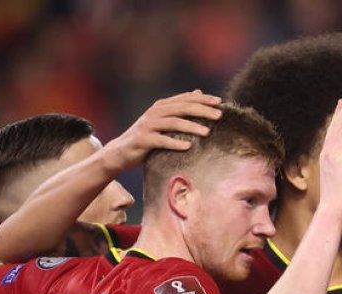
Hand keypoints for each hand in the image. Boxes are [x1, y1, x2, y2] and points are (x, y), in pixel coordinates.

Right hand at [101, 90, 222, 172]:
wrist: (120, 152)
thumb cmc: (147, 137)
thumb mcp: (163, 120)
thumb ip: (179, 108)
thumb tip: (198, 92)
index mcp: (161, 106)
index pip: (185, 99)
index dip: (203, 99)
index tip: (220, 102)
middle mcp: (155, 113)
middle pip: (182, 108)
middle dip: (202, 110)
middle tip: (219, 115)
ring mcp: (148, 125)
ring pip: (173, 123)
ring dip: (191, 126)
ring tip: (207, 132)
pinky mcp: (143, 140)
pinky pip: (161, 141)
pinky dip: (175, 143)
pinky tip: (188, 147)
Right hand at [316, 92, 341, 217]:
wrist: (331, 207)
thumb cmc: (334, 200)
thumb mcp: (333, 181)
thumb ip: (337, 171)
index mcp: (325, 156)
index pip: (332, 132)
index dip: (336, 118)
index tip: (340, 106)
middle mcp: (329, 151)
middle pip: (337, 125)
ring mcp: (336, 153)